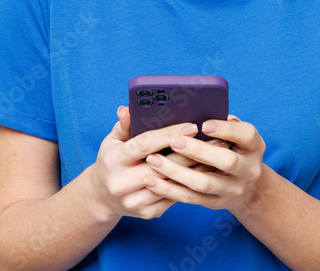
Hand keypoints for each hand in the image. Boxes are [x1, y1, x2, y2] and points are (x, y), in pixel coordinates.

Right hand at [89, 106, 214, 220]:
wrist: (102, 196)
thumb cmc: (112, 161)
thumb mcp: (112, 141)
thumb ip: (123, 125)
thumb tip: (127, 108)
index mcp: (114, 161)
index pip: (145, 144)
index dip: (169, 135)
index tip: (192, 126)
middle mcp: (123, 183)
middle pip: (164, 166)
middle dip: (191, 152)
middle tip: (216, 141)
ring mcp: (135, 201)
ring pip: (172, 185)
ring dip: (196, 171)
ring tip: (217, 157)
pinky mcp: (147, 213)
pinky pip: (174, 199)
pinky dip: (190, 186)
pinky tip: (206, 174)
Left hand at [139, 114, 268, 215]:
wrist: (246, 186)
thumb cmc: (232, 148)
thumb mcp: (235, 134)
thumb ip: (221, 123)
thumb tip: (196, 110)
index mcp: (254, 146)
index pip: (246, 135)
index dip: (226, 129)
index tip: (203, 124)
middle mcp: (248, 169)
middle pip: (227, 161)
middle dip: (199, 150)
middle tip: (174, 141)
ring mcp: (233, 189)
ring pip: (204, 183)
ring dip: (177, 171)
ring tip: (153, 160)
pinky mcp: (216, 203)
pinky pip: (191, 198)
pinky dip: (169, 189)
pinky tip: (151, 181)